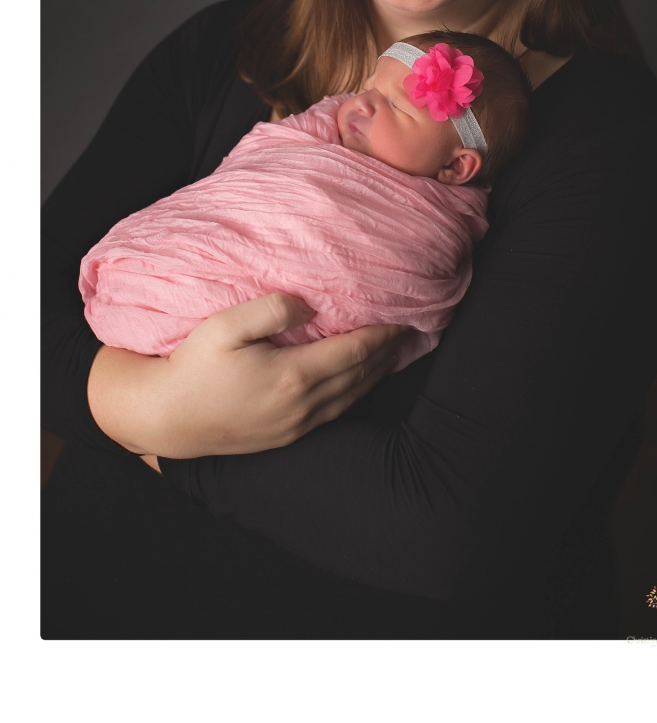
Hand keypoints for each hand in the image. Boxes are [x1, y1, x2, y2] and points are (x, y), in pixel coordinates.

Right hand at [88, 293, 403, 459]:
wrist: (166, 417)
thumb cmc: (192, 367)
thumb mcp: (224, 327)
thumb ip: (270, 310)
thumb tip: (308, 305)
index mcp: (293, 377)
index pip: (354, 352)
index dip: (382, 335)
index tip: (402, 318)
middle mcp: (302, 406)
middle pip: (359, 376)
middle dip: (386, 352)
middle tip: (406, 331)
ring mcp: (295, 426)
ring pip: (351, 398)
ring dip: (375, 375)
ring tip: (391, 353)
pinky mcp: (286, 436)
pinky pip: (335, 414)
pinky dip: (355, 394)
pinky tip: (358, 383)